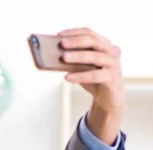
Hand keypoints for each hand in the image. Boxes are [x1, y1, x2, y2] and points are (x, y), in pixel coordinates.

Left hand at [58, 28, 123, 144]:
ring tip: (63, 58)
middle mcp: (112, 51)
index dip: (74, 33)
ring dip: (78, 56)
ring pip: (96, 57)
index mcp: (104, 45)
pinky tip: (67, 77)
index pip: (89, 33)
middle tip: (61, 44)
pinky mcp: (113, 79)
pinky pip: (95, 75)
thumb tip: (54, 56)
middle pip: (93, 41)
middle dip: (76, 42)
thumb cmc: (93, 80)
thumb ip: (73, 61)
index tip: (58, 35)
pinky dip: (80, 76)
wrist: (107, 99)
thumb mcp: (81, 68)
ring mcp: (114, 64)